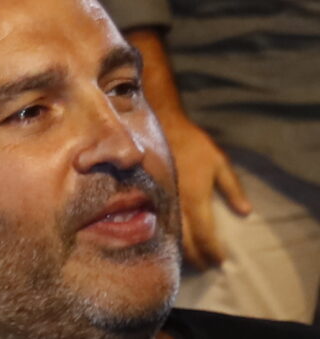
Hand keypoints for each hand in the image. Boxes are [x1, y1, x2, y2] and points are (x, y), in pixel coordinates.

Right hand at [165, 109, 252, 270]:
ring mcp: (157, 201)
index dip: (213, 252)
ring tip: (189, 260)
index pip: (205, 235)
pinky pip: (153, 222)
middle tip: (205, 267)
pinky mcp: (144, 195)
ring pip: (167, 235)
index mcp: (194, 198)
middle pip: (185, 241)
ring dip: (179, 251)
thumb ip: (232, 188)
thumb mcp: (219, 162)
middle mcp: (174, 204)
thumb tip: (246, 213)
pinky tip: (167, 241)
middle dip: (196, 258)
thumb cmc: (192, 143)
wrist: (159, 124)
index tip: (220, 261)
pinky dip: (162, 237)